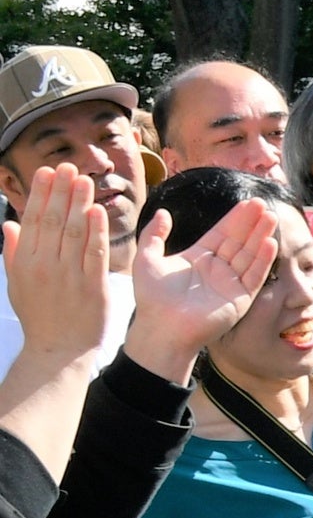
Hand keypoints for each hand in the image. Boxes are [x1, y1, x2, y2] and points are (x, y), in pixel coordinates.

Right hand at [0, 166, 113, 385]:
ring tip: (85, 180)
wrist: (58, 351)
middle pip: (53, 220)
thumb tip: (10, 223)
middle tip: (69, 166)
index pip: (33, 220)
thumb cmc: (39, 316)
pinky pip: (94, 253)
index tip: (48, 172)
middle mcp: (45, 266)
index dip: (42, 194)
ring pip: (74, 232)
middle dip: (61, 190)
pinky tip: (98, 210)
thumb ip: (14, 252)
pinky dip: (97, 231)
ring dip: (80, 203)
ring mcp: (68, 275)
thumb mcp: (17, 284)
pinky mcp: (91, 286)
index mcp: (25, 262)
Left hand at [124, 196, 280, 372]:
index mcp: (198, 258)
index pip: (221, 233)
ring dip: (261, 236)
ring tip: (271, 217)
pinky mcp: (240, 299)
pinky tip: (270, 242)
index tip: (247, 203)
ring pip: (250, 254)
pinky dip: (263, 260)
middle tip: (263, 204)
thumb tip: (162, 213)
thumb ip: (154, 235)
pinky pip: (255, 276)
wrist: (162, 327)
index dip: (234, 218)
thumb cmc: (151, 298)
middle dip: (251, 222)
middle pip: (239, 240)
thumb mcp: (146, 259)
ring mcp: (231, 284)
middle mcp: (218, 269)